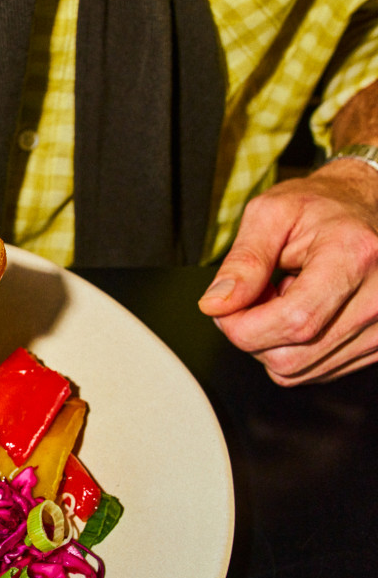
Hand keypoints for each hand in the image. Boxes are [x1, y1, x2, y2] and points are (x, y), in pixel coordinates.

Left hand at [198, 160, 377, 384]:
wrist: (365, 208)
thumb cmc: (319, 206)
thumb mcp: (270, 214)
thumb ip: (242, 261)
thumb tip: (216, 305)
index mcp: (353, 256)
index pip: (293, 322)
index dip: (243, 326)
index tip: (225, 307)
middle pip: (291, 357)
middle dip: (252, 333)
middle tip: (256, 294)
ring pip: (298, 371)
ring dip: (272, 341)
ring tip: (284, 297)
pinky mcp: (377, 347)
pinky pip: (314, 371)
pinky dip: (294, 347)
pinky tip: (302, 312)